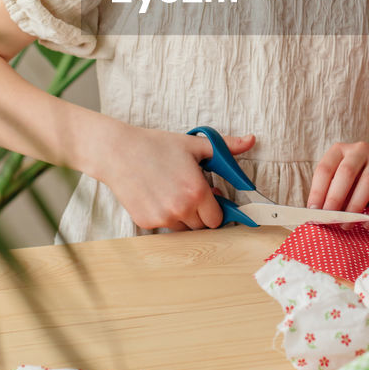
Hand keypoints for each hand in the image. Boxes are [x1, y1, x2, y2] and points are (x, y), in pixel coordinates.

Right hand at [92, 122, 256, 231]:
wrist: (118, 152)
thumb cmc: (156, 146)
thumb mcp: (194, 144)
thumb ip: (226, 148)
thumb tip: (251, 140)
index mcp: (197, 191)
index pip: (218, 218)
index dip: (216, 207)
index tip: (211, 197)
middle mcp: (181, 209)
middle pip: (202, 226)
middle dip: (201, 212)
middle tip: (191, 191)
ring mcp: (163, 218)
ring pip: (184, 229)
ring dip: (184, 216)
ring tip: (173, 191)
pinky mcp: (146, 222)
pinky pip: (165, 227)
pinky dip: (166, 216)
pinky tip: (158, 195)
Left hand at [306, 142, 368, 227]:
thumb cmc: (355, 184)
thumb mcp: (339, 184)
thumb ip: (329, 195)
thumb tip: (318, 215)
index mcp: (340, 150)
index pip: (325, 168)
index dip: (318, 191)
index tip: (313, 211)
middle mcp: (360, 150)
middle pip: (347, 172)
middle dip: (336, 197)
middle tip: (330, 218)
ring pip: (368, 181)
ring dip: (356, 206)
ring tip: (347, 225)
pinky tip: (367, 224)